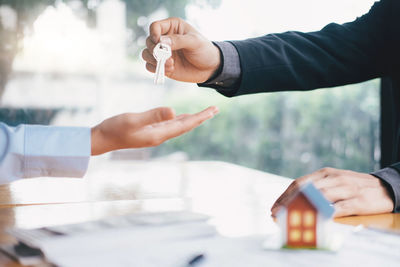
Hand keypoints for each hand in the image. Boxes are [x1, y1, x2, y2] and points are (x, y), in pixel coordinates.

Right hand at [91, 106, 217, 154]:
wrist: (102, 139)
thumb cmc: (114, 129)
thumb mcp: (133, 120)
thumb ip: (153, 116)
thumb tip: (174, 112)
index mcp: (159, 134)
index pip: (185, 124)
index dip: (200, 117)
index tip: (213, 110)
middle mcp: (160, 136)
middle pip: (186, 126)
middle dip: (201, 117)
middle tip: (215, 109)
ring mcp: (155, 134)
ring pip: (179, 126)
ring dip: (193, 118)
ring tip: (204, 114)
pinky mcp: (150, 131)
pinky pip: (170, 125)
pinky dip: (180, 119)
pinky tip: (181, 117)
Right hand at [142, 17, 220, 82]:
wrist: (210, 68)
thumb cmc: (204, 51)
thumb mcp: (194, 42)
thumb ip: (178, 40)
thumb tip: (161, 41)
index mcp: (172, 27)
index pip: (155, 27)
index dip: (154, 34)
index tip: (159, 41)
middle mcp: (164, 39)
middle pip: (149, 41)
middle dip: (155, 50)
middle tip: (168, 57)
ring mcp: (162, 53)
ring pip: (146, 54)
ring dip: (154, 60)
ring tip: (170, 65)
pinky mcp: (162, 65)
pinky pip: (149, 66)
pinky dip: (156, 69)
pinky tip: (170, 69)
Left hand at [271, 167, 393, 217]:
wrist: (385, 187)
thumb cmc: (354, 186)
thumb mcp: (334, 181)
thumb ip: (317, 188)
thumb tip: (294, 201)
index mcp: (325, 173)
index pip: (299, 183)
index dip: (284, 196)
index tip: (275, 207)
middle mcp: (333, 178)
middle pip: (305, 190)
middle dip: (288, 203)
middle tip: (277, 215)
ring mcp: (346, 189)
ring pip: (320, 197)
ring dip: (302, 209)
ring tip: (291, 219)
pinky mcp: (358, 201)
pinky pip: (339, 208)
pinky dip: (326, 214)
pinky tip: (316, 220)